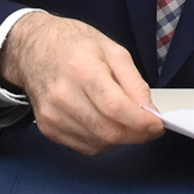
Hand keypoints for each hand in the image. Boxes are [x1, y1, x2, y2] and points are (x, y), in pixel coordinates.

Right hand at [0, 12, 164, 154]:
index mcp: (82, 69)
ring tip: (126, 121)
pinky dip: (103, 141)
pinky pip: (85, 146)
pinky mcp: (48, 128)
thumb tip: (149, 110)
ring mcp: (53, 115)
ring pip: (98, 143)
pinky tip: (106, 124)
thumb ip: (134, 82)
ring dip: (120, 138)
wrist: (35, 50)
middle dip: (136, 134)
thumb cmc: (74, 46)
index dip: (141, 122)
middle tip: (149, 127)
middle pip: (108, 131)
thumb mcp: (113, 50)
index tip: (157, 124)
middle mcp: (64, 95)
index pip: (116, 108)